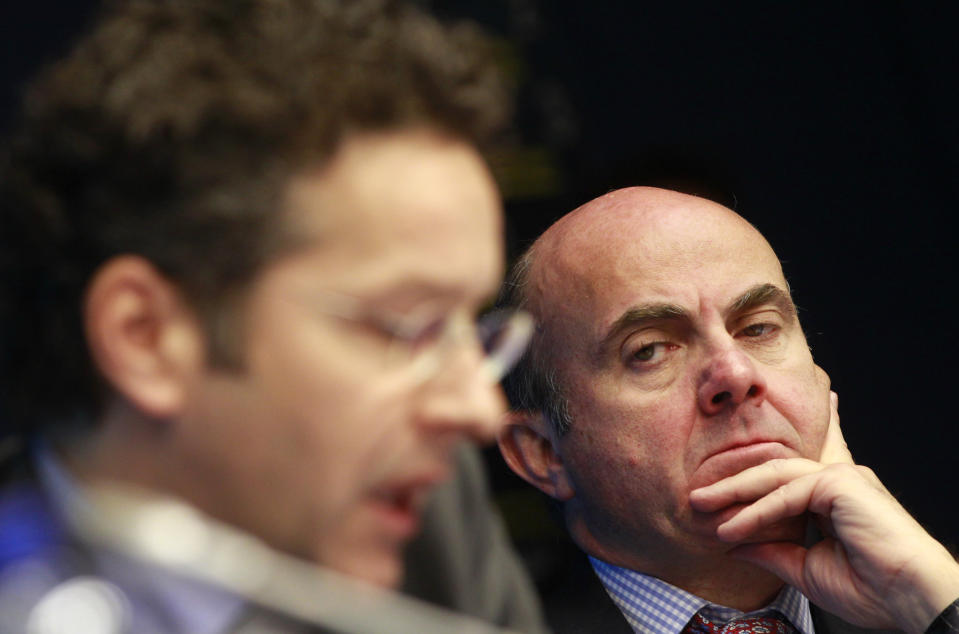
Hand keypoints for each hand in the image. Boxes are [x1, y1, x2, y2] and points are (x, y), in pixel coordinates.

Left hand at [689, 392, 958, 633]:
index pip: (801, 464)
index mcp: (836, 495)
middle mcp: (838, 479)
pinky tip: (732, 527)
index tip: (755, 439)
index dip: (774, 450)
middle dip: (734, 482)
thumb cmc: (871, 588)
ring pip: (774, 477)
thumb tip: (733, 544)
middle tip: (698, 496)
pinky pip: (785, 494)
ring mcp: (840, 477)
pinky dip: (755, 511)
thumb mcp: (805, 570)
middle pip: (774, 470)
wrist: (911, 599)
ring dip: (734, 493)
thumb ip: (771, 551)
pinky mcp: (840, 483)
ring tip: (702, 507)